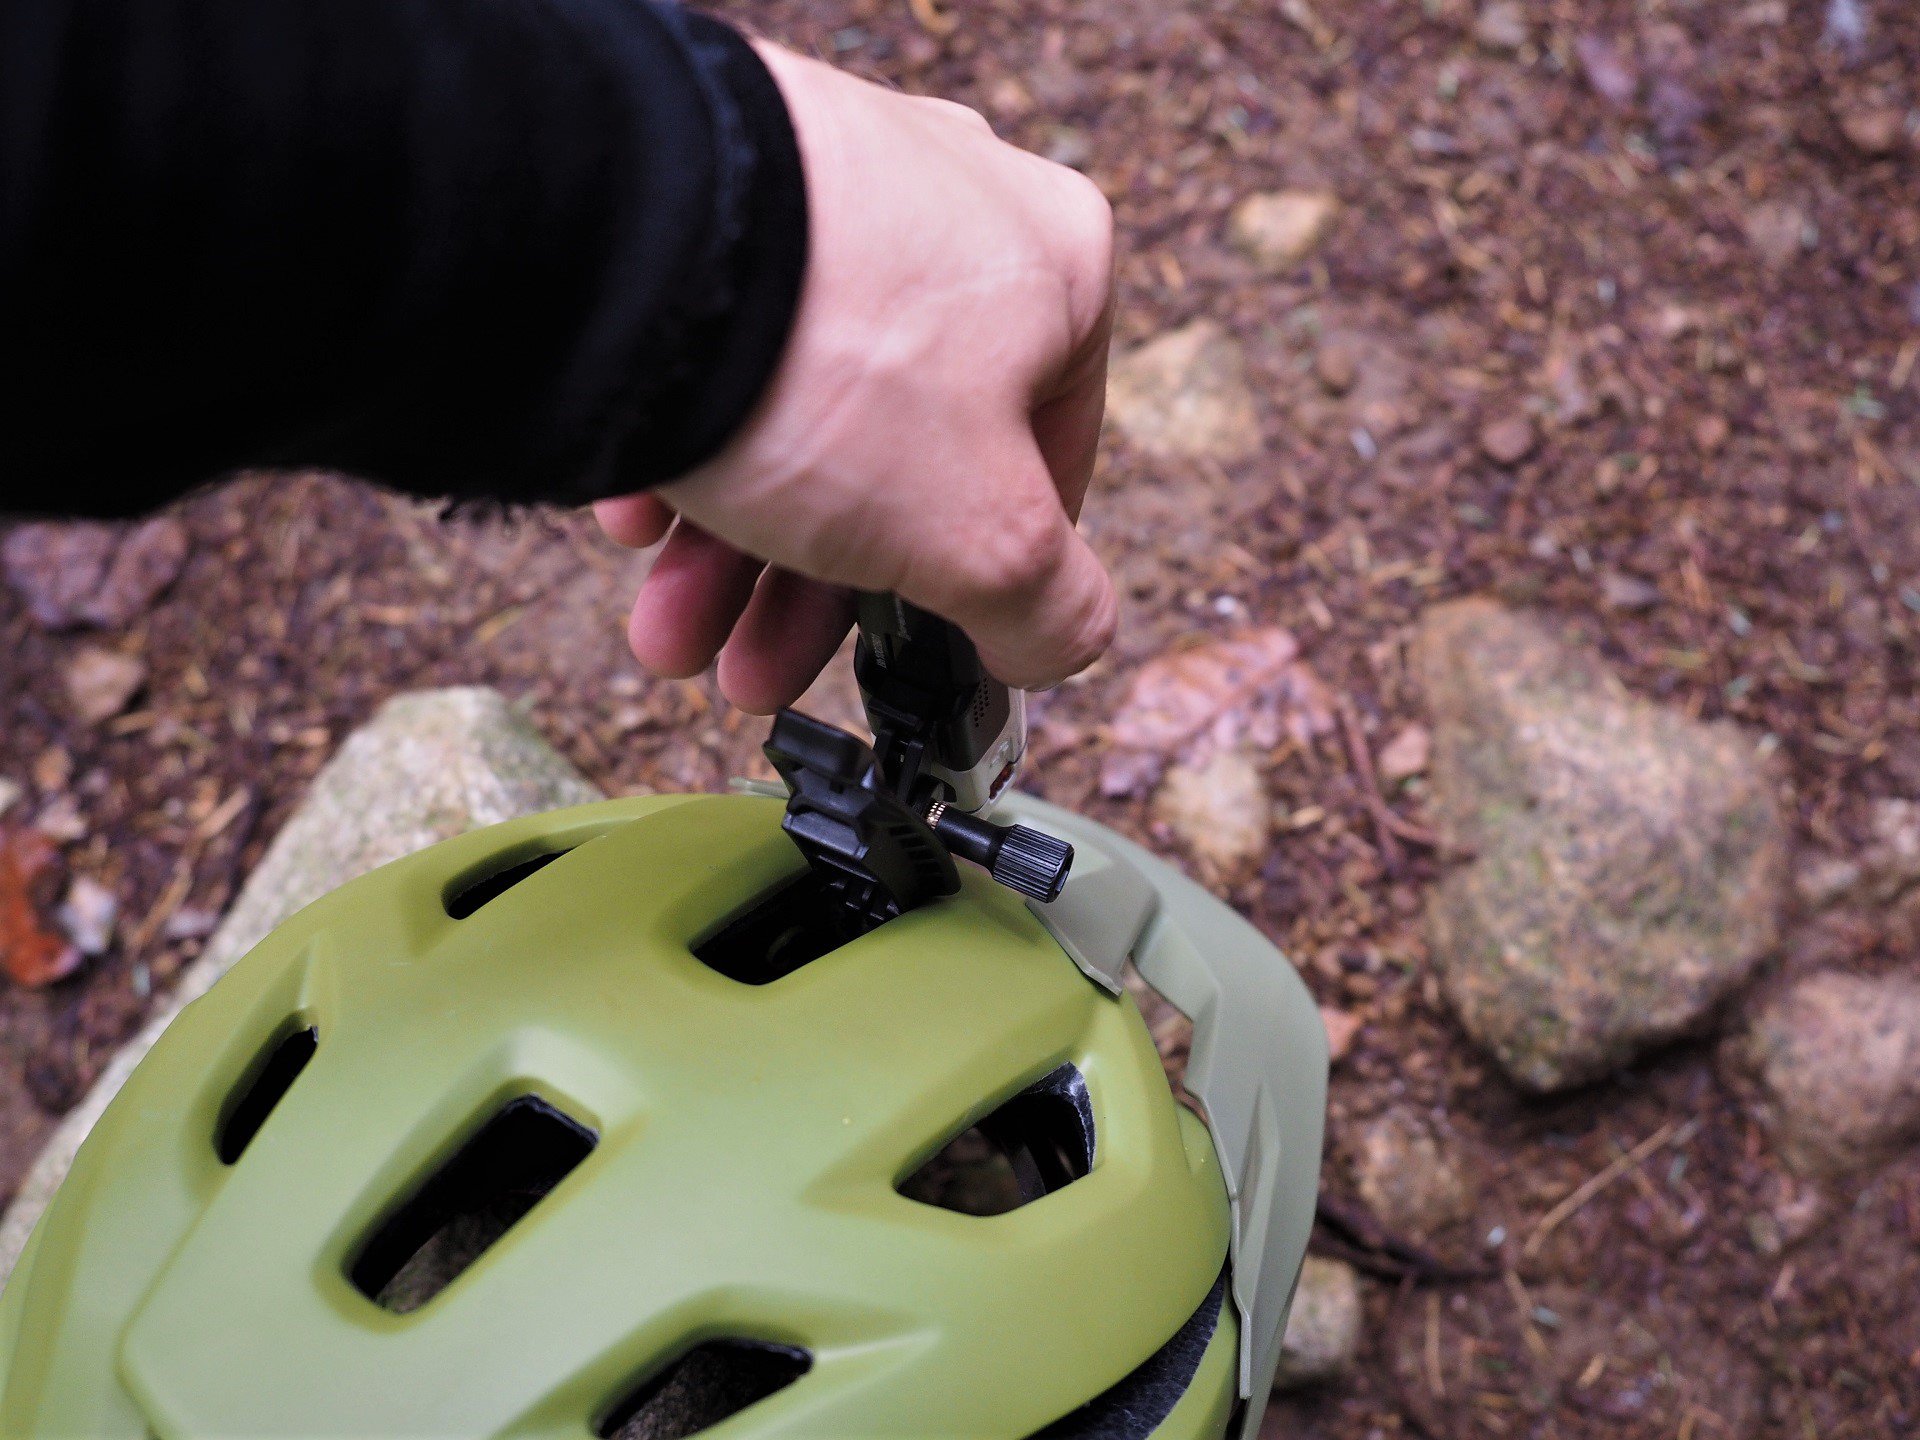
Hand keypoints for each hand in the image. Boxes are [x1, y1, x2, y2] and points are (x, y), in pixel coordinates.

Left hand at [596, 39, 1117, 713]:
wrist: (610, 240)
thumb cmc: (831, 371)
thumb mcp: (986, 540)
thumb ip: (1049, 607)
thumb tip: (1056, 639)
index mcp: (1057, 269)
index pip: (1051, 461)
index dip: (987, 580)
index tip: (919, 647)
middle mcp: (946, 207)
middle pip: (903, 452)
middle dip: (817, 593)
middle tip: (756, 666)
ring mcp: (821, 189)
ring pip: (799, 410)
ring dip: (737, 550)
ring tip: (674, 634)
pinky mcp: (704, 192)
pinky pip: (715, 350)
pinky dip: (686, 446)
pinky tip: (640, 523)